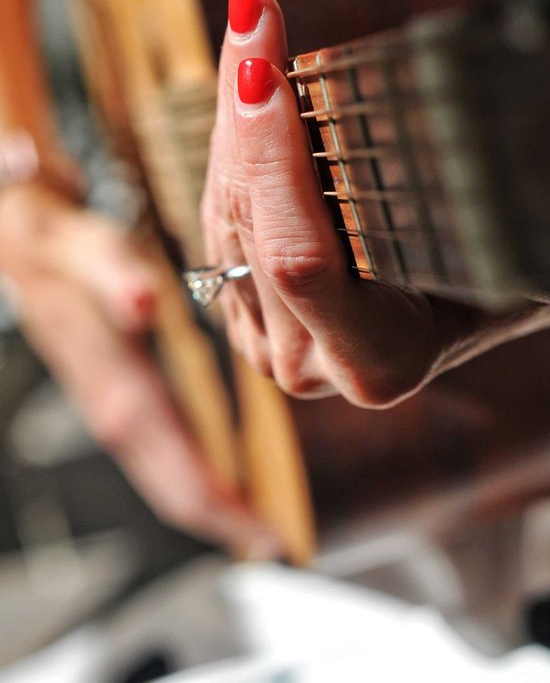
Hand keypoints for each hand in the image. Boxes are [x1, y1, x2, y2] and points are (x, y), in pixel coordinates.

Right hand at [0, 181, 276, 556]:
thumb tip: (141, 301)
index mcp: (115, 380)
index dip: (215, 500)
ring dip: (208, 507)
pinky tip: (222, 487)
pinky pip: (157, 456)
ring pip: (161, 476)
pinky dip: (191, 480)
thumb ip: (115, 275)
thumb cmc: (73, 252)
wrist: (30, 255)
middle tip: (271, 545)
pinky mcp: (119, 402)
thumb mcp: (93, 251)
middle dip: (220, 518)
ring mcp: (113, 409)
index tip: (259, 528)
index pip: (169, 457)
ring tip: (256, 529)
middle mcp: (113, 407)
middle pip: (167, 482)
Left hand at [202, 0, 549, 407]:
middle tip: (250, 9)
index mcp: (379, 360)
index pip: (301, 262)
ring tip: (254, 30)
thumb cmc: (501, 258)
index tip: (264, 70)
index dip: (275, 163)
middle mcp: (312, 366)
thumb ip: (462, 180)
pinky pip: (219, 215)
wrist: (471, 294)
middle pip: (253, 228)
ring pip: (225, 214)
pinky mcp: (246, 309)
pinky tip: (249, 82)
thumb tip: (481, 93)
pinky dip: (233, 141)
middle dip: (248, 112)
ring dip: (235, 117)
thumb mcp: (491, 223)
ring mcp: (271, 342)